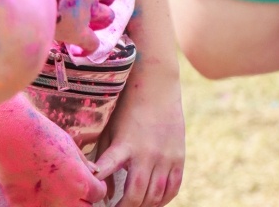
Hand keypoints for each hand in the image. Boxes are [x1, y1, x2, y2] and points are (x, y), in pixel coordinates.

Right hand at [0, 97, 107, 206]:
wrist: (10, 135)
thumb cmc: (41, 134)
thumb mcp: (69, 145)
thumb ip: (83, 163)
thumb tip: (93, 172)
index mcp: (80, 183)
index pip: (98, 194)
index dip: (96, 186)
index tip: (93, 182)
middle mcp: (65, 201)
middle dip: (83, 199)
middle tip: (75, 187)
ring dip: (63, 203)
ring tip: (56, 189)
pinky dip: (41, 203)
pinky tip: (37, 190)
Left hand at [94, 68, 184, 206]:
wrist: (157, 83)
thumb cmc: (127, 106)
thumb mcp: (111, 128)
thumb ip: (105, 159)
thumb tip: (105, 190)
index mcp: (124, 144)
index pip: (107, 169)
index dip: (100, 187)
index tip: (99, 200)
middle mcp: (146, 153)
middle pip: (137, 196)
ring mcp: (165, 156)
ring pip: (155, 196)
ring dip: (144, 206)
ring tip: (134, 206)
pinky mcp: (179, 157)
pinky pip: (173, 188)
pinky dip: (163, 200)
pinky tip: (153, 201)